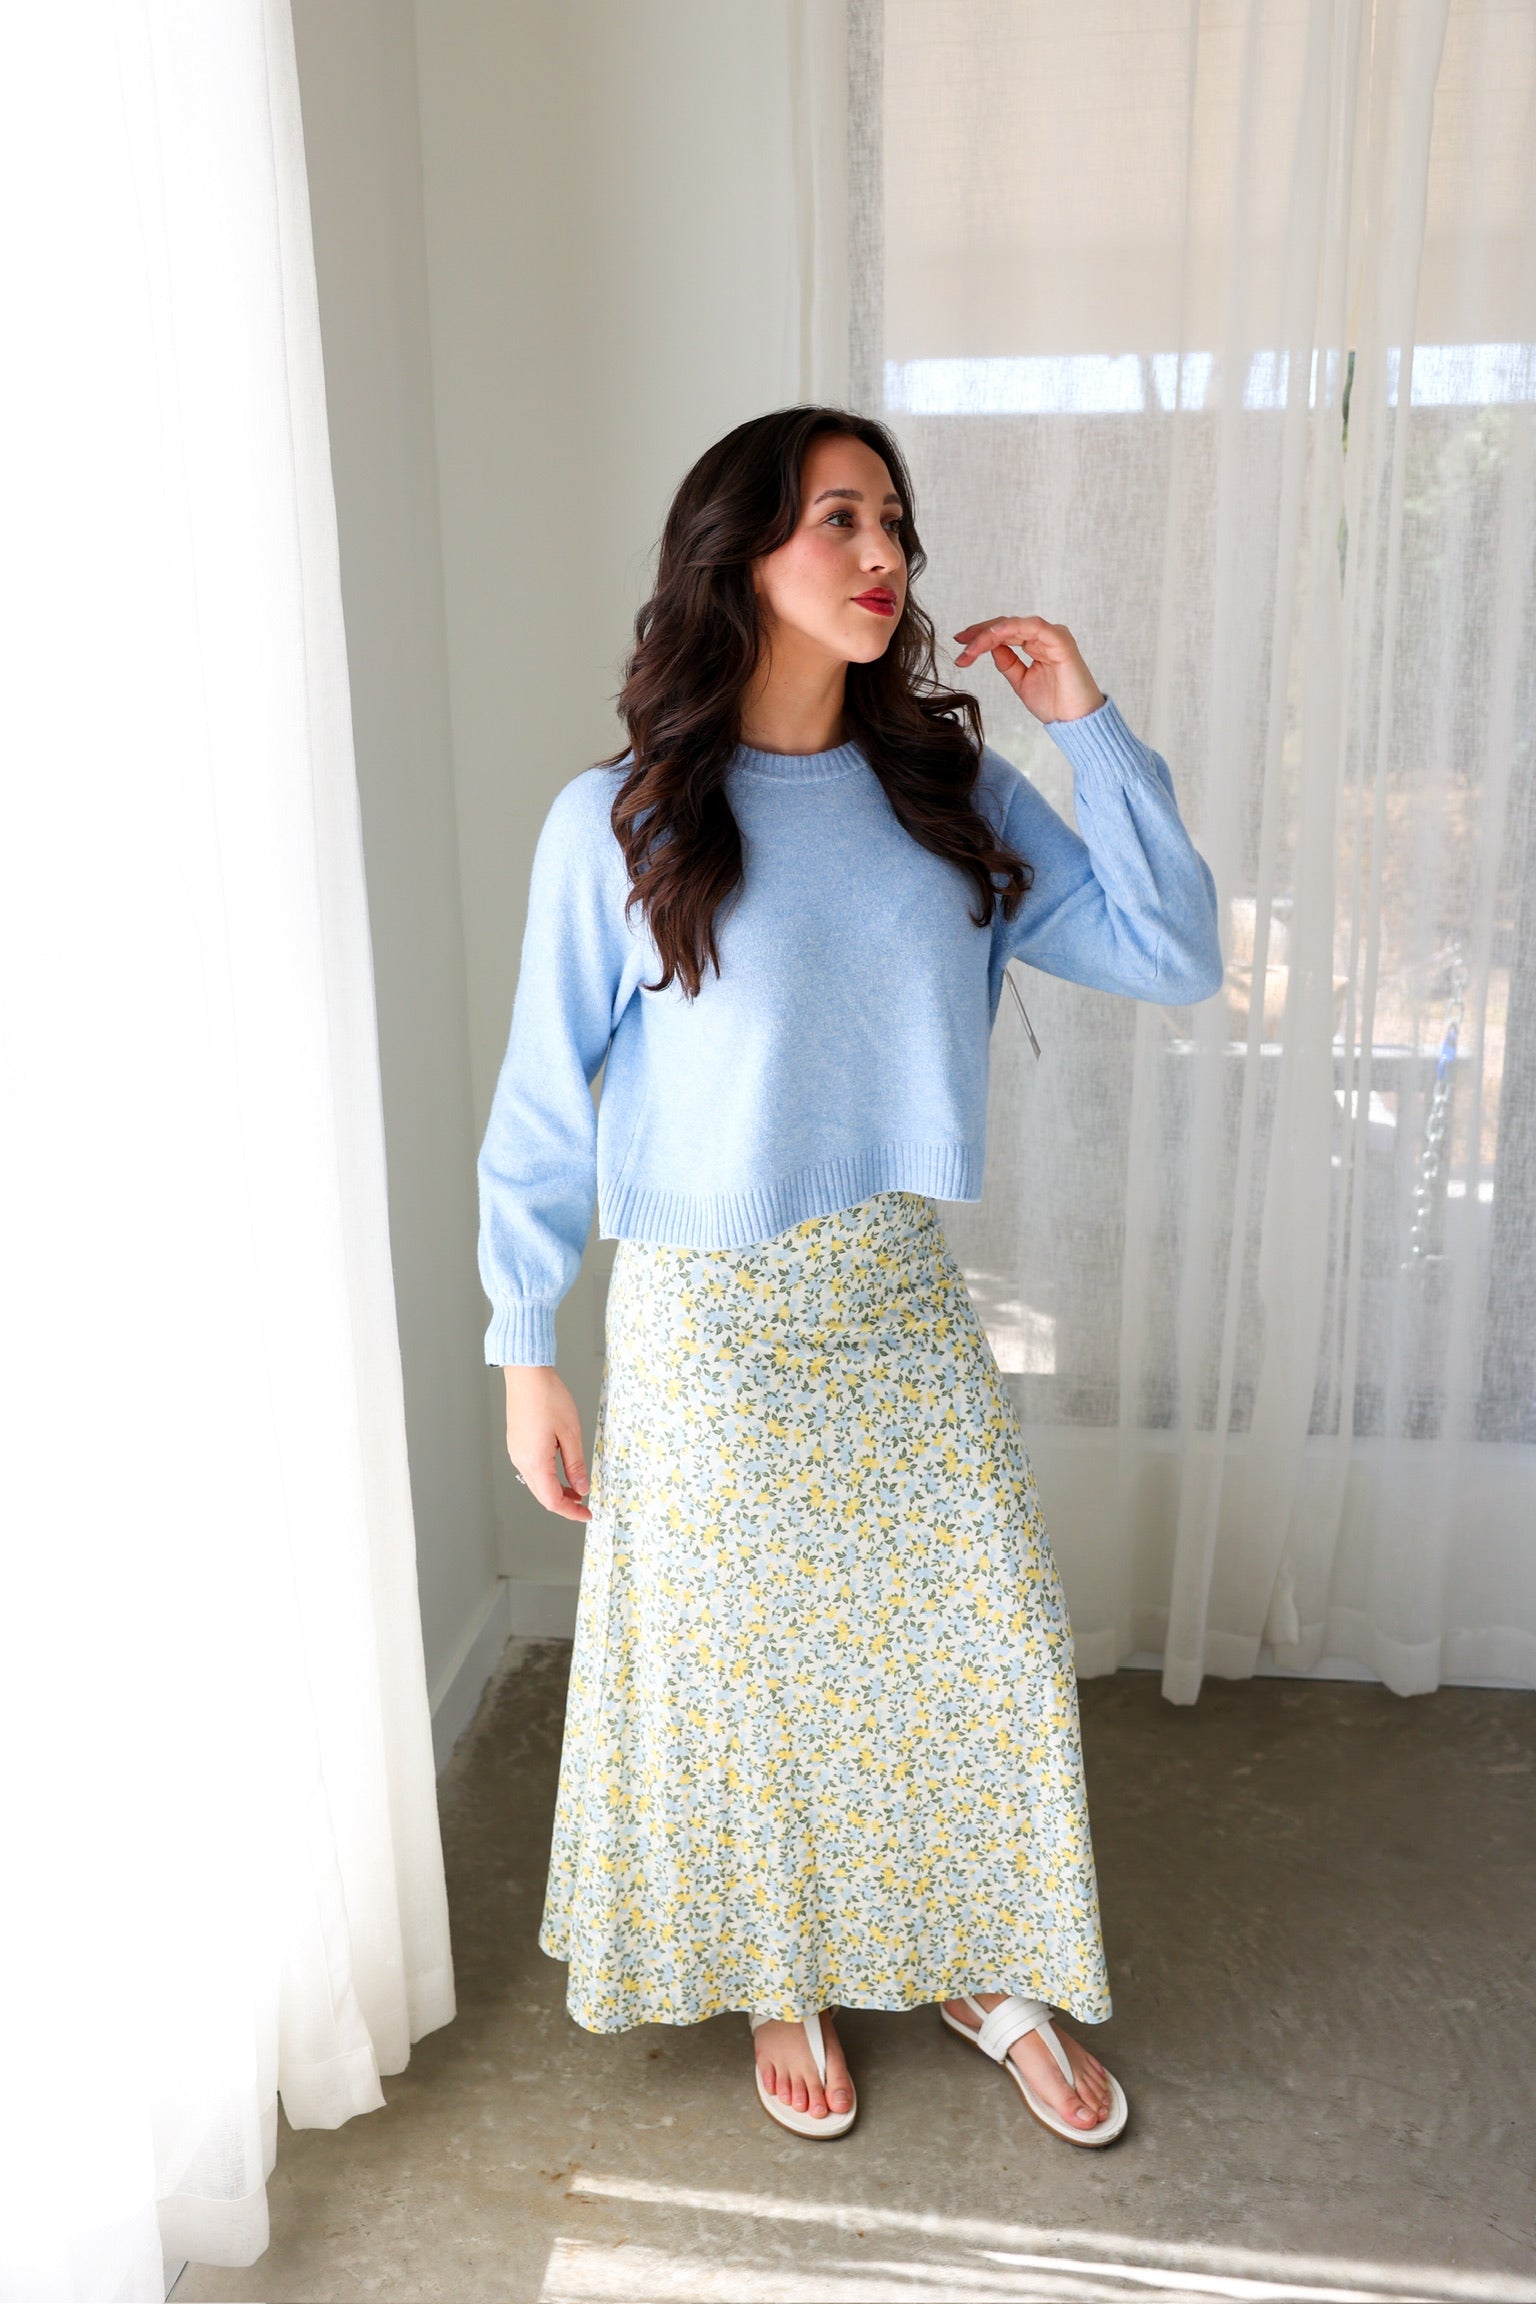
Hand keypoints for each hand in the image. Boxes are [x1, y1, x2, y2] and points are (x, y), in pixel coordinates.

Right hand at [502, 1365, 591, 1520]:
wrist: (527, 1375)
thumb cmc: (548, 1397)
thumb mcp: (570, 1433)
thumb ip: (575, 1465)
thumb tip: (581, 1487)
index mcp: (535, 1461)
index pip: (552, 1500)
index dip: (571, 1511)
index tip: (587, 1515)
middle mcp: (521, 1460)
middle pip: (542, 1495)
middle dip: (564, 1503)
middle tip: (584, 1505)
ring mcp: (516, 1452)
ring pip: (536, 1483)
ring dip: (555, 1490)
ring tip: (576, 1487)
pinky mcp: (516, 1443)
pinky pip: (531, 1469)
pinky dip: (547, 1477)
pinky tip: (560, 1470)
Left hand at [952, 615, 1104, 724]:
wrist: (1075, 722)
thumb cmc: (1054, 704)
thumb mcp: (1021, 681)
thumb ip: (1008, 663)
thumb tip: (991, 648)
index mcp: (1037, 644)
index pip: (1005, 633)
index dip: (981, 637)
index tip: (960, 645)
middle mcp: (1045, 636)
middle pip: (1006, 625)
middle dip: (980, 633)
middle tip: (960, 642)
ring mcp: (1053, 636)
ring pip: (1015, 624)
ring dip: (990, 633)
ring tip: (971, 646)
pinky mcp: (1060, 641)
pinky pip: (1034, 627)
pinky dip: (1012, 628)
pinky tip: (994, 635)